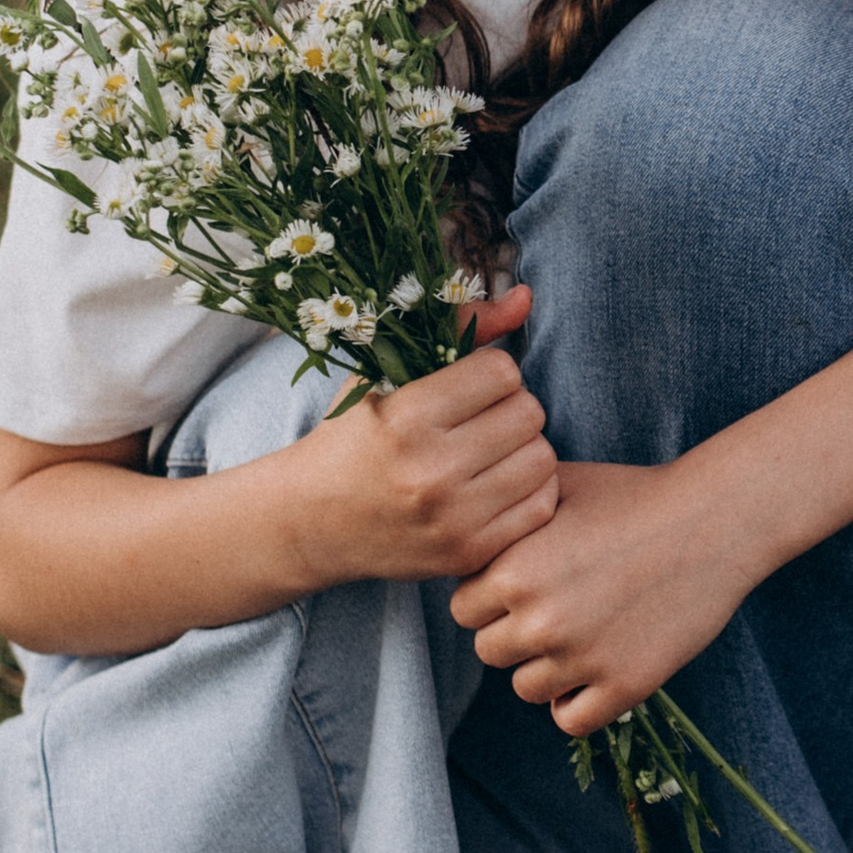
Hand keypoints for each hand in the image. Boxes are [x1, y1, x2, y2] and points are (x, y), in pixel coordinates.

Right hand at [285, 282, 556, 584]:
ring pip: (542, 458)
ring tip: (490, 450)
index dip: (490, 372)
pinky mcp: (469, 554)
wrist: (310, 523)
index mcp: (405, 420)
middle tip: (481, 418)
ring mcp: (453, 520)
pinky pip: (542, 504)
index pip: (502, 372)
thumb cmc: (352, 437)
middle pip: (529, 413)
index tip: (467, 386)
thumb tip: (527, 297)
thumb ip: (460, 329)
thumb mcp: (384, 374)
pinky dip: (527, 489)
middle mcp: (430, 473)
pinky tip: (496, 484)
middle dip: (509, 407)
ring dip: (522, 447)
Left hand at [450, 452, 764, 736]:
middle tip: (555, 608)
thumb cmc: (636, 495)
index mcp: (514, 570)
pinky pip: (571, 720)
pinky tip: (595, 671)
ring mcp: (582, 658)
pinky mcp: (624, 685)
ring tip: (580, 635)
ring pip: (527, 688)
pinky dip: (576, 703)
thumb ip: (505, 512)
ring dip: (545, 668)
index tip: (525, 584)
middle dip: (513, 632)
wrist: (715, 520)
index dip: (491, 597)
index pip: (464, 609)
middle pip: (489, 652)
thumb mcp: (560, 485)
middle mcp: (539, 619)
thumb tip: (468, 524)